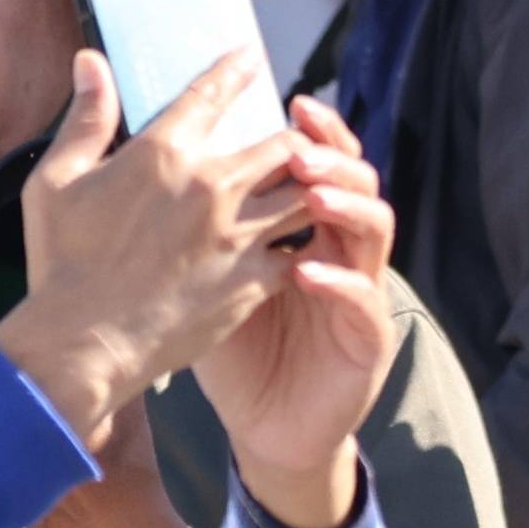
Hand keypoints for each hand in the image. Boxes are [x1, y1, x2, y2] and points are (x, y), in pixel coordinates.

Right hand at [0, 52, 307, 456]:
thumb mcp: (56, 181)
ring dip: (313, 188)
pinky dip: (307, 244)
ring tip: (316, 188)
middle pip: (284, 143)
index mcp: (162, 154)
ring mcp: (236, 236)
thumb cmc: (62, 264)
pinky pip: (301, 252)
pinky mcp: (252, 282)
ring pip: (306, 194)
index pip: (212, 94)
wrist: (82, 344)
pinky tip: (306, 244)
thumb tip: (90, 61)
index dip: (236, 70)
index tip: (251, 58)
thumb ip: (86, 117)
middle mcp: (210, 187)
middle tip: (300, 140)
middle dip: (297, 139)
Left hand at [198, 102, 401, 527]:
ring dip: (345, 206)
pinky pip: (364, 301)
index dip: (315, 131)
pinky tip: (305, 271)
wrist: (265, 426)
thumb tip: (152, 158)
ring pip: (376, 229)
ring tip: (310, 194)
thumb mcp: (206, 278)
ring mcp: (360, 292)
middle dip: (333, 156)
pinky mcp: (366, 341)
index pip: (322, 163)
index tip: (291, 100)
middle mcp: (341, 250)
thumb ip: (194, 223)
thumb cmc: (236, 349)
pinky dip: (338, 282)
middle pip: (357, 182)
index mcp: (306, 230)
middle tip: (300, 143)